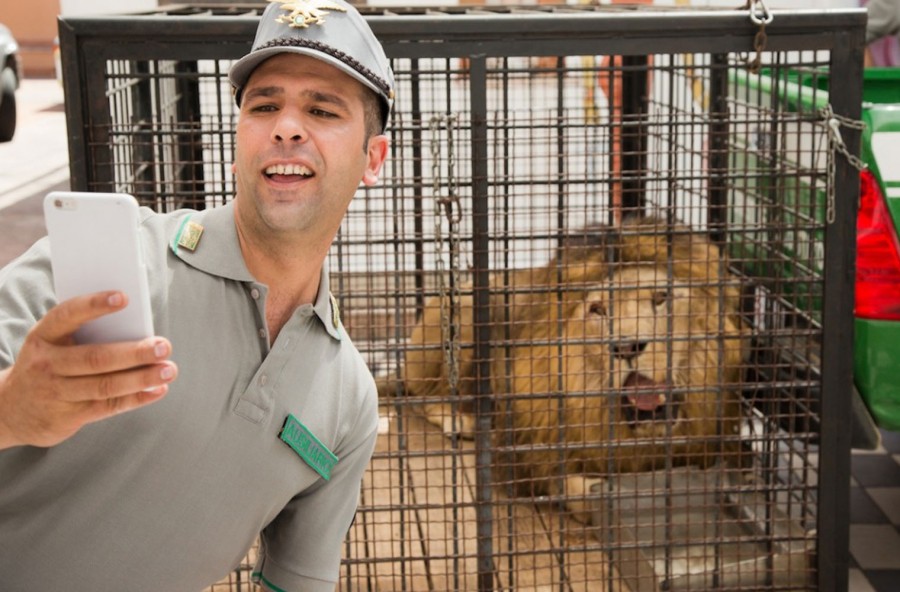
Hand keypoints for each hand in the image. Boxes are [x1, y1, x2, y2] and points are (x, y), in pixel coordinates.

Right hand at [0, 291, 177, 449]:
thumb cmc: (49, 365)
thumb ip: (86, 335)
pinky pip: (108, 406)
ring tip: (169, 370)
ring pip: (105, 385)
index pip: (67, 315)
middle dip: (134, 352)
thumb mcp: (54, 344)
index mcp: (43, 336)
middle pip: (96, 357)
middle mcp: (47, 364)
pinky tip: (157, 390)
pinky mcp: (67, 417)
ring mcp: (56, 393)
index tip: (125, 297)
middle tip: (164, 345)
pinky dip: (137, 398)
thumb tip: (138, 331)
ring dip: (142, 378)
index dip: (95, 305)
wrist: (10, 409)